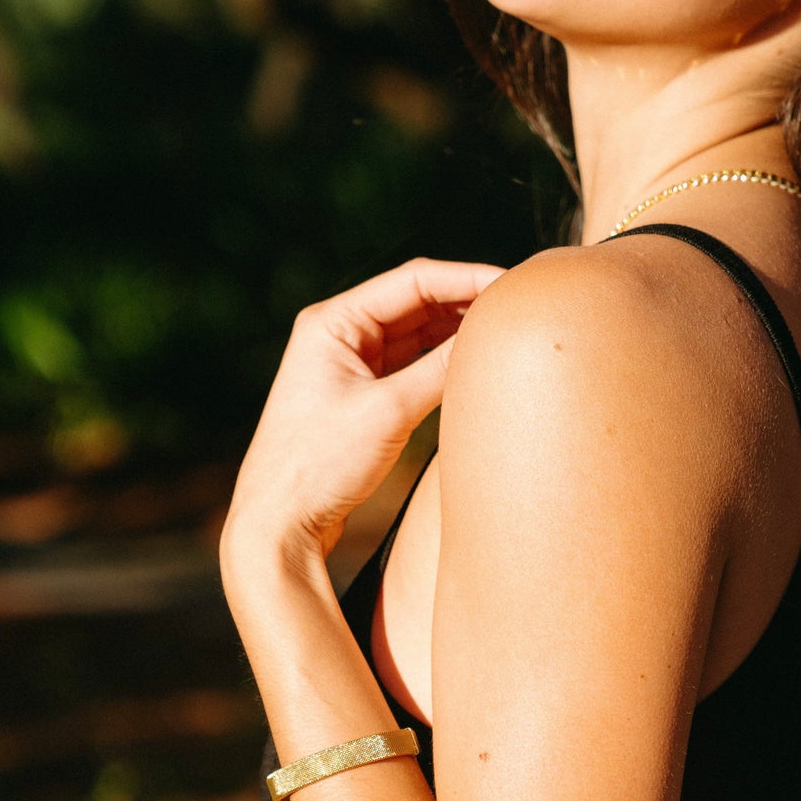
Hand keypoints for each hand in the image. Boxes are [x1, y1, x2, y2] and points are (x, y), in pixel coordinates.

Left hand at [221, 257, 503, 575]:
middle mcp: (341, 335)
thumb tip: (492, 335)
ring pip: (419, 334)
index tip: (513, 284)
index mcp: (334, 321)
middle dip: (467, 302)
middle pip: (418, 302)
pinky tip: (476, 364)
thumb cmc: (319, 464)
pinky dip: (444, 362)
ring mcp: (352, 365)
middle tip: (519, 308)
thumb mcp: (390, 412)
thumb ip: (441, 369)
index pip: (414, 281)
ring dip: (458, 332)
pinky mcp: (363, 396)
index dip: (468, 277)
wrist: (281, 523)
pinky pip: (414, 365)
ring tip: (506, 333)